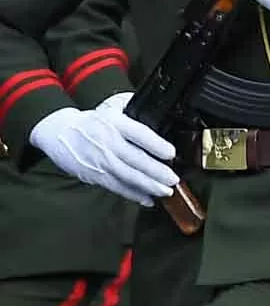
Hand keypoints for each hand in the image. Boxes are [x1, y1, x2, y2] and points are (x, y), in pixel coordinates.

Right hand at [30, 93, 177, 204]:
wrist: (60, 133)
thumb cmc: (93, 121)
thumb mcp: (113, 106)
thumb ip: (134, 107)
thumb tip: (158, 112)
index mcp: (115, 123)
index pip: (138, 134)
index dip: (155, 144)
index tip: (171, 153)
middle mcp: (107, 142)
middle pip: (135, 159)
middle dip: (156, 171)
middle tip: (173, 178)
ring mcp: (100, 160)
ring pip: (127, 175)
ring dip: (148, 185)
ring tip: (165, 191)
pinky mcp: (94, 174)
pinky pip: (116, 186)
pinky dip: (133, 194)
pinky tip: (147, 199)